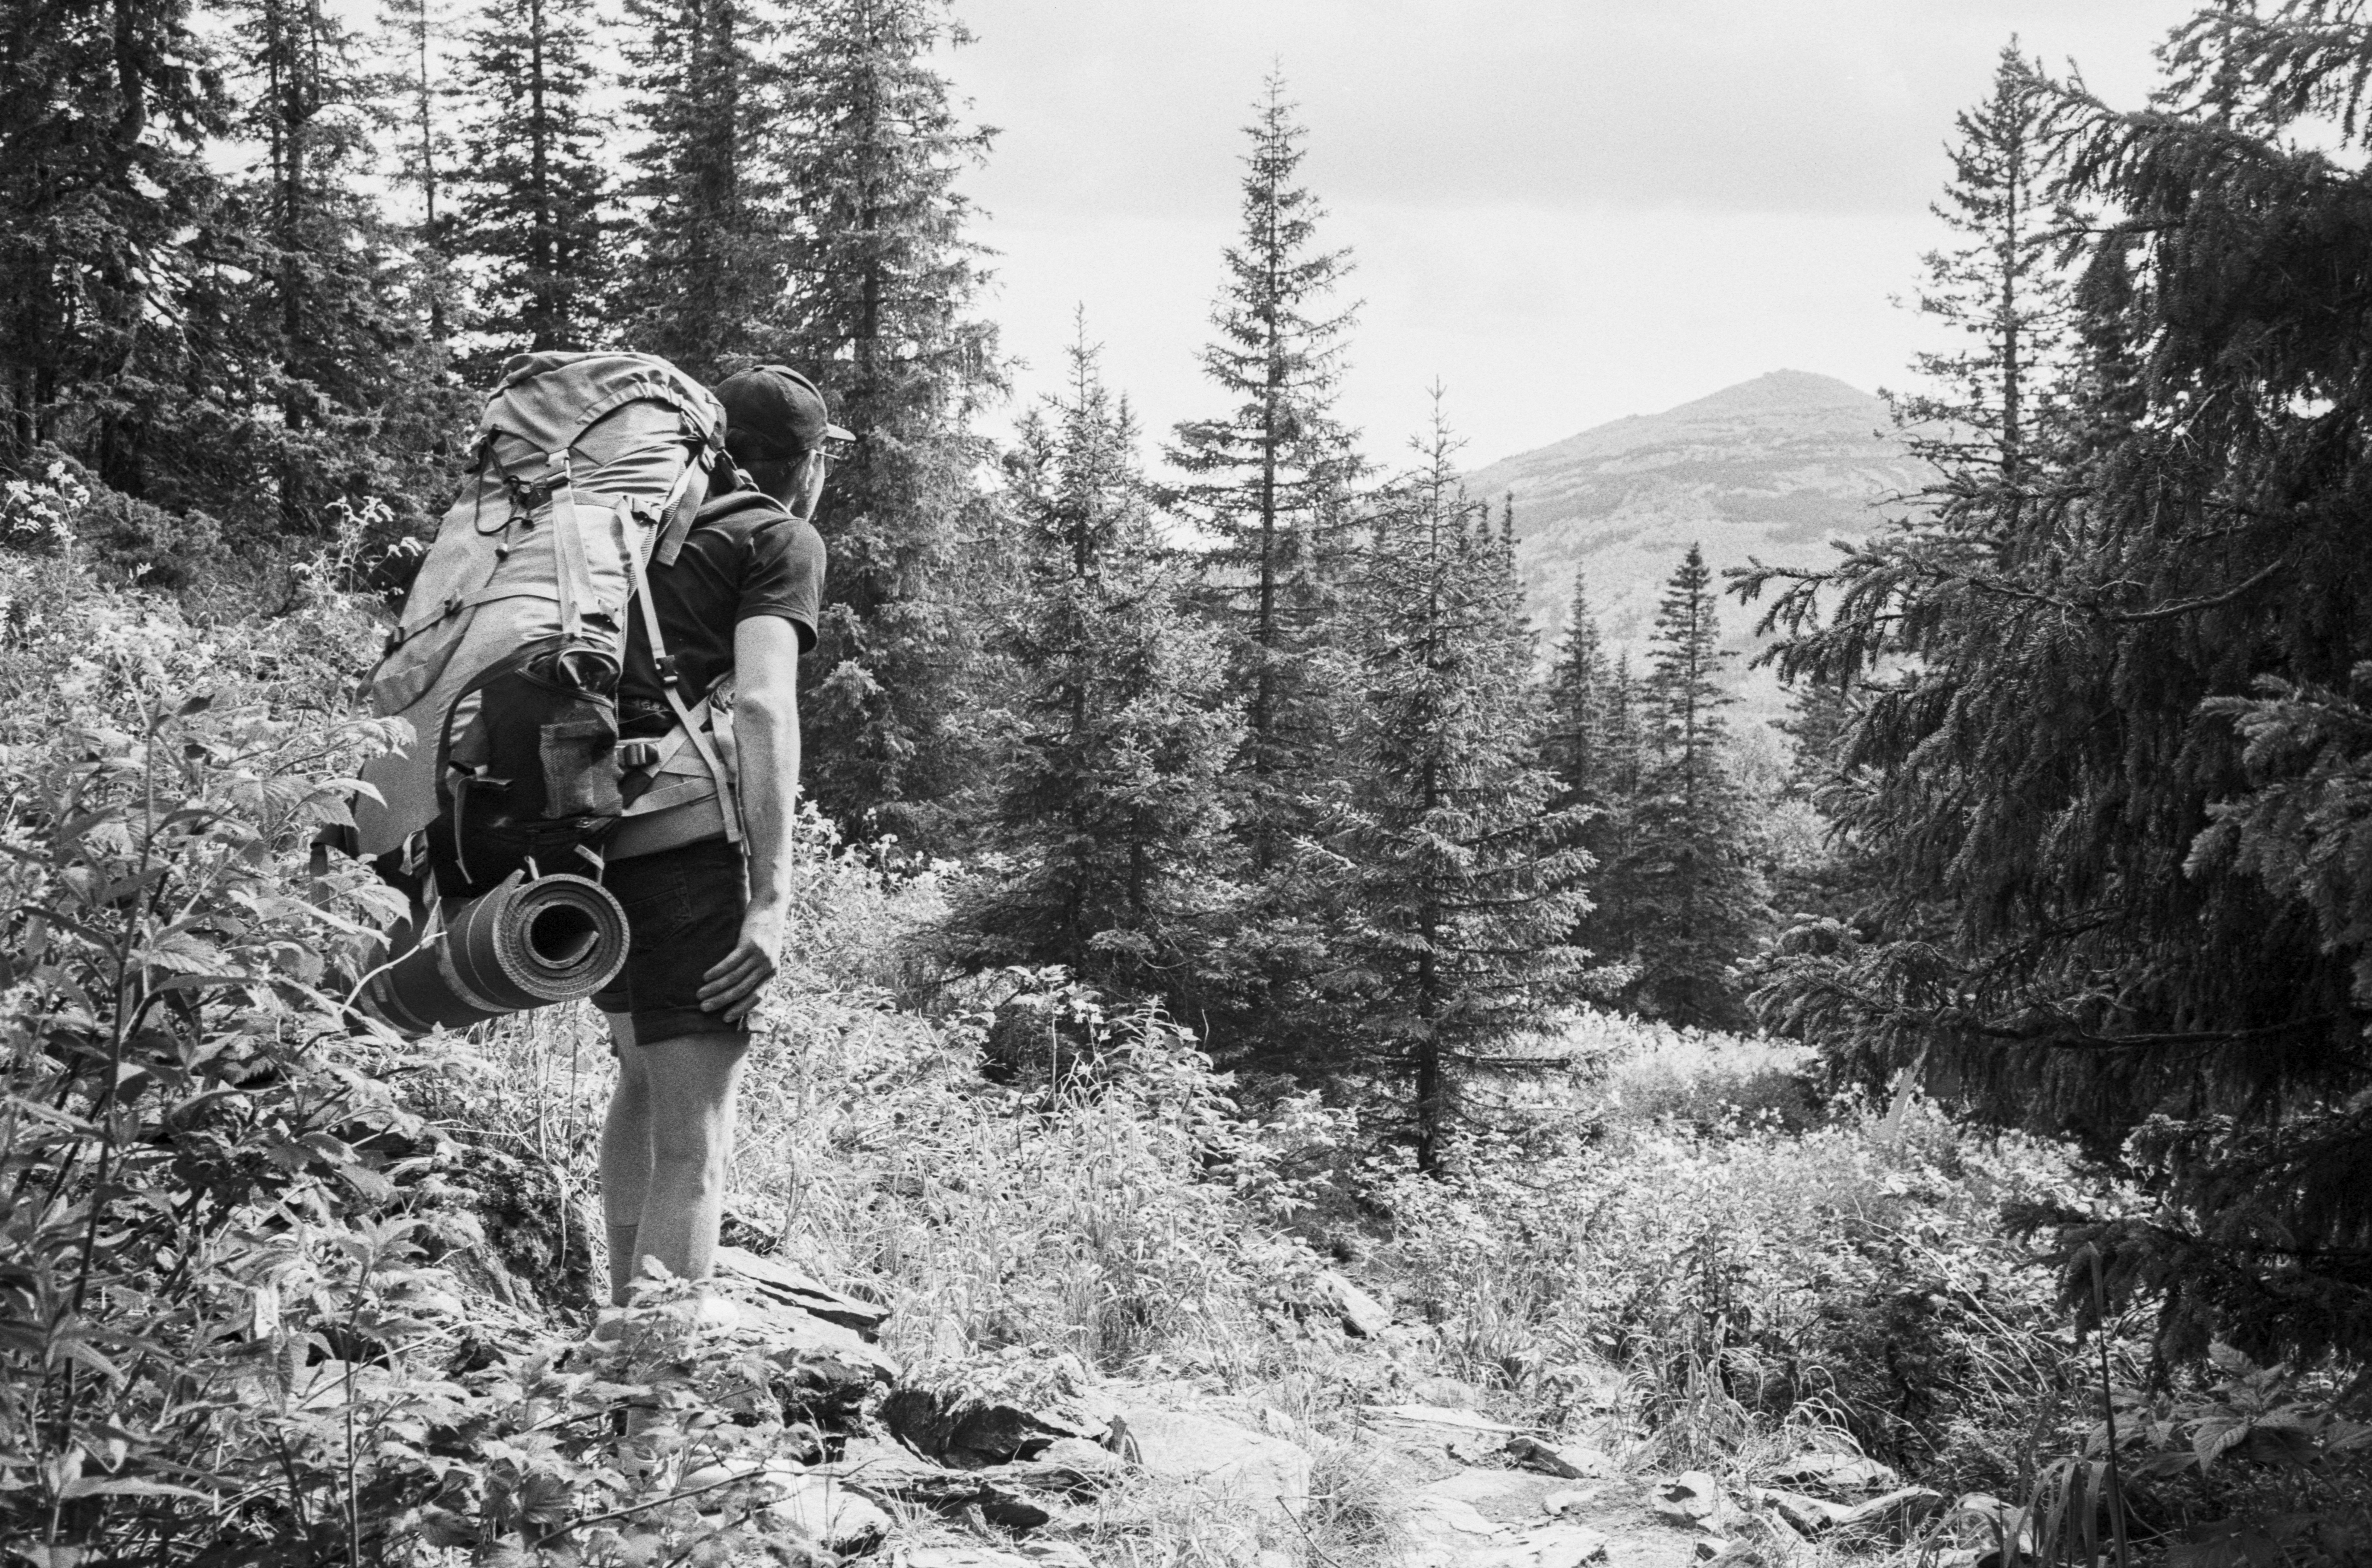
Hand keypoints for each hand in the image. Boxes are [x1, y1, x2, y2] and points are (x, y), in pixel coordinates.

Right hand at [697, 903, 787, 1022]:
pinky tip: (705, 977)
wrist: (771, 907)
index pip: (757, 997)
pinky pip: (731, 962)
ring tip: (700, 994)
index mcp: (772, 972)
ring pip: (734, 978)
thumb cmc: (765, 932)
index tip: (726, 1019)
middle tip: (705, 1009)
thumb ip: (756, 970)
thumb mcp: (766, 954)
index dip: (741, 1009)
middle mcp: (768, 967)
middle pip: (743, 990)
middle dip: (722, 1001)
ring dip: (715, 988)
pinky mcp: (749, 944)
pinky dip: (717, 971)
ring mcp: (759, 956)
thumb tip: (739, 988)